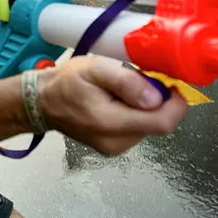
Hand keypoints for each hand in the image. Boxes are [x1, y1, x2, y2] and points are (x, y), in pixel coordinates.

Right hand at [36, 56, 187, 155]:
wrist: (41, 102)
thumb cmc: (66, 83)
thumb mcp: (95, 69)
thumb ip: (126, 82)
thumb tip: (155, 97)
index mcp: (112, 124)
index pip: (163, 123)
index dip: (176, 104)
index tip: (171, 84)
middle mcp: (117, 143)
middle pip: (158, 123)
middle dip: (157, 101)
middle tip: (136, 80)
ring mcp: (116, 148)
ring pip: (149, 126)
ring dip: (145, 106)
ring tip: (121, 90)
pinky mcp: (114, 147)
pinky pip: (137, 129)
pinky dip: (136, 113)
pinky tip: (118, 101)